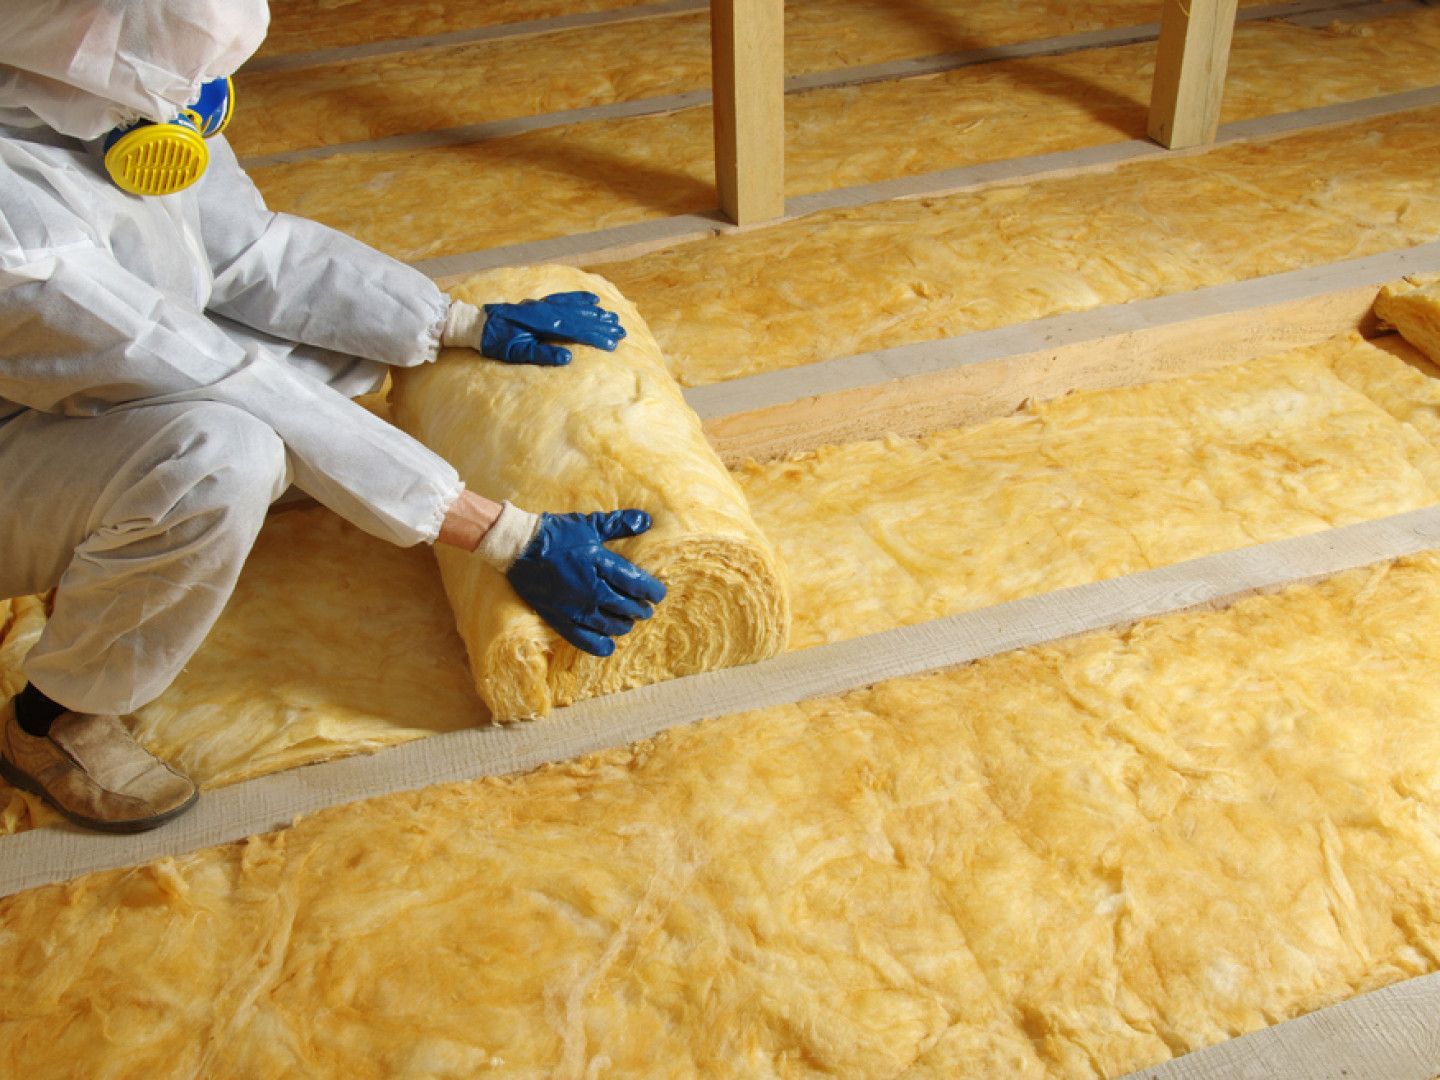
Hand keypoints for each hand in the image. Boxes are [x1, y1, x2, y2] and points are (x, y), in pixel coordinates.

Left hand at [480, 292, 625, 365]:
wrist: (479, 324)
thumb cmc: (496, 342)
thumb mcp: (515, 354)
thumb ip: (541, 355)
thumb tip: (567, 358)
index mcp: (542, 323)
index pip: (575, 329)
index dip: (595, 336)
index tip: (613, 343)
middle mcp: (546, 310)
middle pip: (580, 317)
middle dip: (602, 325)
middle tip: (622, 332)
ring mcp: (544, 305)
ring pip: (575, 306)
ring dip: (596, 312)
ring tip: (614, 318)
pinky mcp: (540, 304)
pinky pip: (564, 298)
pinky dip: (580, 298)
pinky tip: (593, 299)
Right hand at [506, 510, 666, 656]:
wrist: (519, 547)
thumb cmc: (557, 534)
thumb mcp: (589, 524)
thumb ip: (619, 524)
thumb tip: (646, 520)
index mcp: (600, 564)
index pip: (637, 584)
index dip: (653, 592)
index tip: (658, 594)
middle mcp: (591, 589)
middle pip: (628, 607)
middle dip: (641, 609)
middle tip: (644, 607)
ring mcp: (575, 607)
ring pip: (611, 626)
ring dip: (625, 625)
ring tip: (627, 620)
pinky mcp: (560, 619)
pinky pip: (586, 641)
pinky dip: (601, 645)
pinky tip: (609, 644)